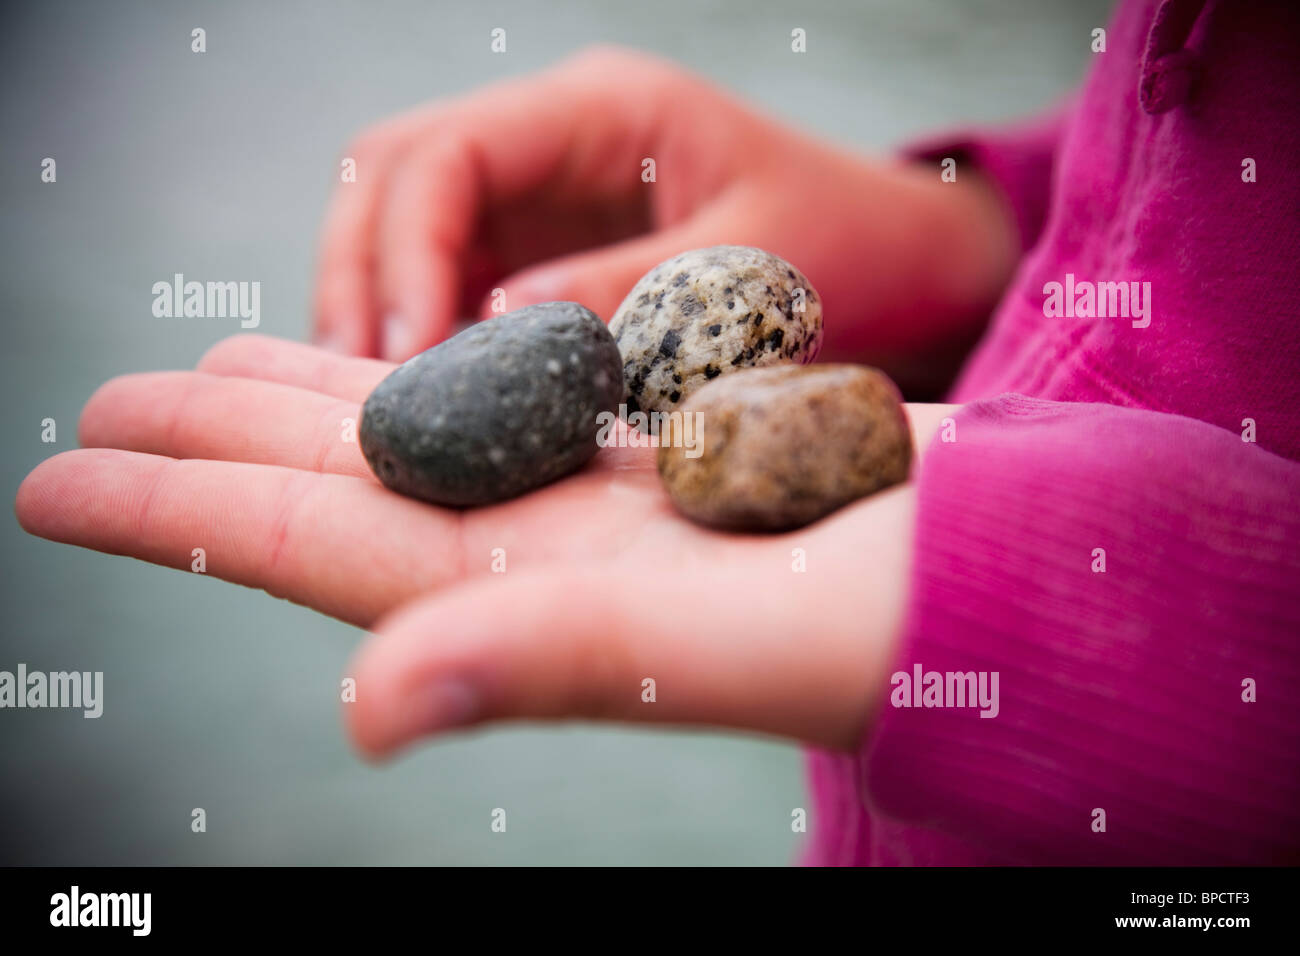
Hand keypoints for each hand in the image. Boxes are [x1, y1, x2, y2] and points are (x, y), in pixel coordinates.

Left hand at [15, 335, 954, 755]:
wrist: (1005, 578)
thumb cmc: (899, 622)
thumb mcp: (735, 645)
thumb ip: (548, 660)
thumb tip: (363, 707)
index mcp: (529, 594)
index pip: (310, 546)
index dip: (177, 513)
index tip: (56, 481)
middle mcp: (539, 554)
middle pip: (334, 488)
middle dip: (207, 451)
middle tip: (93, 411)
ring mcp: (591, 507)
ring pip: (411, 440)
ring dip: (302, 406)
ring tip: (211, 370)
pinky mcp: (649, 463)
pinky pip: (502, 412)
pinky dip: (433, 380)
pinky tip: (395, 357)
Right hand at [315, 45, 1016, 366]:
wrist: (899, 259)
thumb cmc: (848, 248)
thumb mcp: (749, 274)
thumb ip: (625, 292)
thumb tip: (489, 325)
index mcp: (601, 108)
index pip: (445, 155)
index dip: (403, 252)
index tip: (402, 358)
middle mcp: (553, 136)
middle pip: (392, 176)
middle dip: (358, 278)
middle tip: (363, 391)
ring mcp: (543, 192)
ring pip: (402, 225)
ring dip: (375, 308)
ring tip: (381, 408)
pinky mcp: (546, 249)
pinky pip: (448, 277)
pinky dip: (422, 335)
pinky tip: (428, 403)